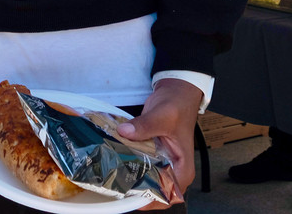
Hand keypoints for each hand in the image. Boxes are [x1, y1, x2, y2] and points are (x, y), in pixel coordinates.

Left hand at [115, 77, 201, 196]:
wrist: (176, 92)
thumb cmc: (177, 105)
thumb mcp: (163, 115)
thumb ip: (145, 124)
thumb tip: (124, 132)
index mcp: (183, 170)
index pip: (165, 197)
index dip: (146, 200)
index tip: (126, 192)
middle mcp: (173, 172)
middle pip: (152, 193)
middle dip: (133, 190)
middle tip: (112, 184)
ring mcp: (162, 165)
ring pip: (143, 181)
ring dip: (128, 179)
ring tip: (109, 175)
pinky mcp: (151, 157)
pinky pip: (138, 167)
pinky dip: (127, 166)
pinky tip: (112, 162)